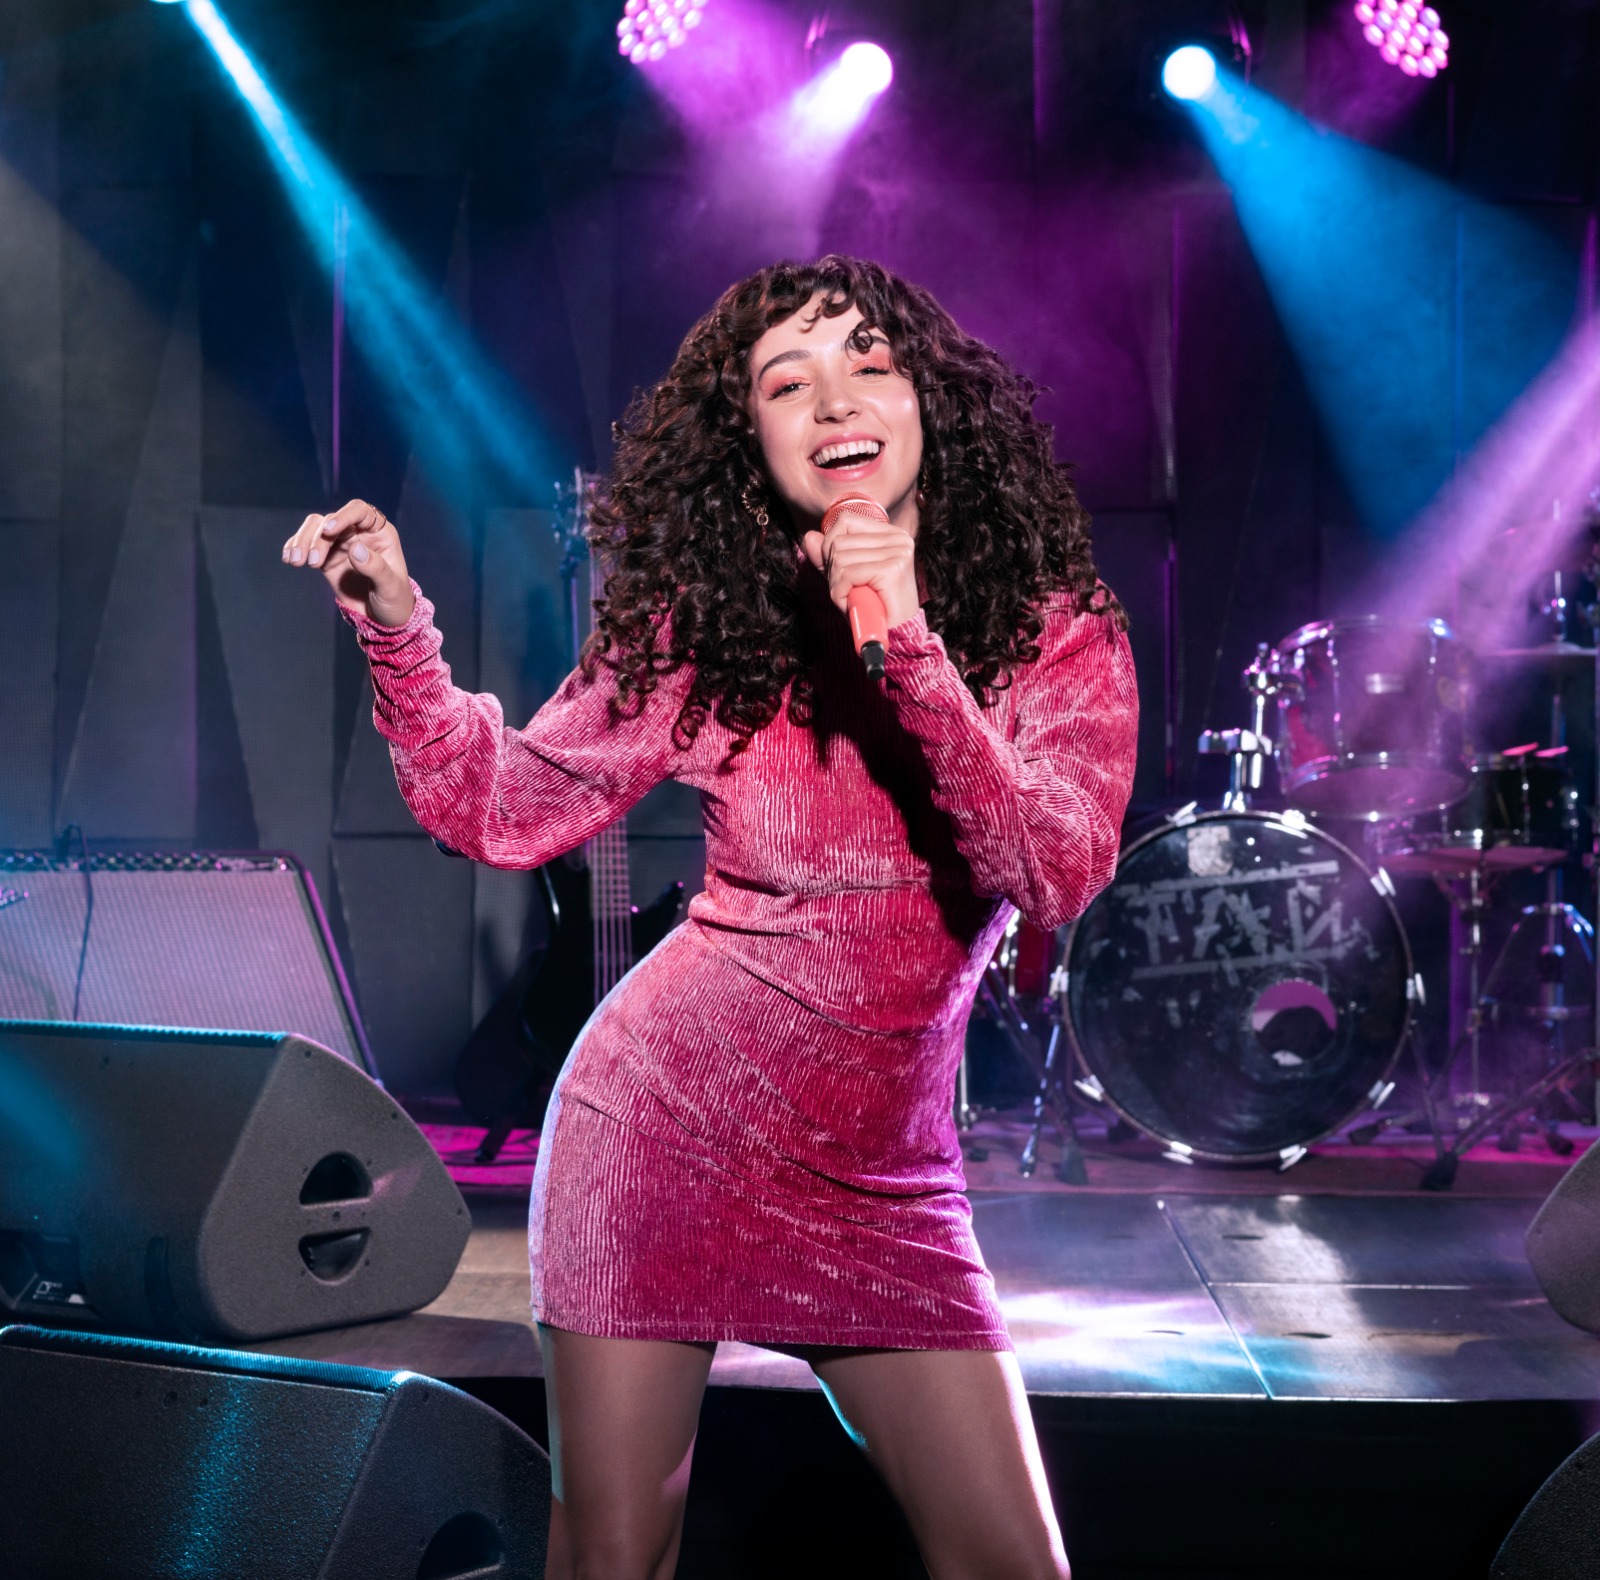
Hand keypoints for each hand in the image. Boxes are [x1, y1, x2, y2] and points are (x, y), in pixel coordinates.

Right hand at [282, 499, 414, 626]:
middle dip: (317, 537)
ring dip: (302, 541)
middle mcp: (359, 533)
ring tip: (295, 561)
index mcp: (380, 533)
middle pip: (331, 520)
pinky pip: (307, 545)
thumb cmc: (395, 600)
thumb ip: (376, 568)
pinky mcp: (327, 557)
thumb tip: (356, 548)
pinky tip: (289, 558)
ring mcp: (341, 544)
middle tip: (311, 562)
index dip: (344, 516)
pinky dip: (295, 547)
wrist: (383, 618)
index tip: (329, 530)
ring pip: (315, 529)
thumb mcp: (391, 588)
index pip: (360, 512)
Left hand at [801, 512, 920, 628]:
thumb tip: (809, 536)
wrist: (897, 636)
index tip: (840, 571)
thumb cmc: (873, 608)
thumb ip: (828, 557)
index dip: (831, 545)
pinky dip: (841, 593)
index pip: (845, 520)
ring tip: (853, 599)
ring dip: (837, 585)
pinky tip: (853, 604)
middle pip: (839, 541)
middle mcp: (898, 538)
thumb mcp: (846, 578)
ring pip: (840, 558)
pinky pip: (847, 574)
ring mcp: (897, 552)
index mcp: (891, 534)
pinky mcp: (892, 569)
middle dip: (833, 571)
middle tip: (848, 591)